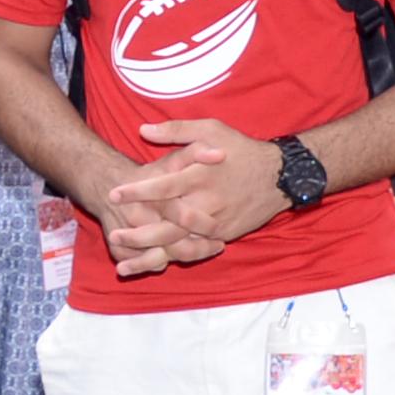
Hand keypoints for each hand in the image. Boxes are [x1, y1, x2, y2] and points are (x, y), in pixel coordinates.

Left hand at [102, 120, 281, 274]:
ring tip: (124, 264)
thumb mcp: (211, 128)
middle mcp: (207, 201)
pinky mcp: (224, 234)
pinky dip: (174, 258)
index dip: (137, 192)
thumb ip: (176, 130)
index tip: (113, 195)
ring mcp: (217, 222)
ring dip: (151, 254)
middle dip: (139, 232)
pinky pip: (196, 250)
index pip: (163, 186)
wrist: (280, 176)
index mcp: (200, 175)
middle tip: (114, 233)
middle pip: (168, 223)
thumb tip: (143, 130)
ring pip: (180, 243)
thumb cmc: (241, 149)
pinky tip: (154, 265)